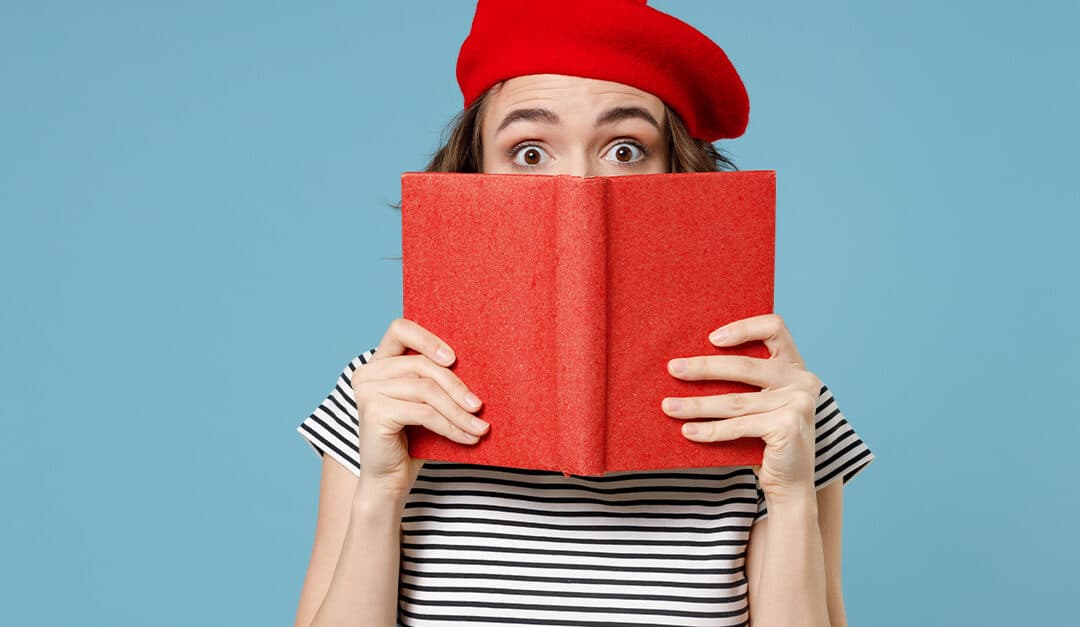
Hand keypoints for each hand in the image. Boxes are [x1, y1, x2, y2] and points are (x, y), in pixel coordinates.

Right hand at [352, 317, 488, 497]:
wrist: (389, 481)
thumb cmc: (412, 440)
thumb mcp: (425, 403)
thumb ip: (436, 380)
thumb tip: (480, 368)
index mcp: (378, 363)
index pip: (399, 329)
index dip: (428, 338)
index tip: (454, 359)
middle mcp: (367, 373)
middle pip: (422, 365)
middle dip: (456, 386)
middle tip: (480, 406)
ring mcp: (368, 391)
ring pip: (427, 390)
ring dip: (459, 411)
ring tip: (480, 427)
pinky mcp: (375, 412)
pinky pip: (424, 412)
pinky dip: (451, 426)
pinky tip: (468, 438)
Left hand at [661, 313, 821, 503]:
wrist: (791, 483)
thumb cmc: (766, 439)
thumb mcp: (760, 403)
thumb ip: (743, 382)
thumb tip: (689, 364)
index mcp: (795, 366)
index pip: (774, 328)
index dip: (743, 327)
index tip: (711, 339)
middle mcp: (803, 380)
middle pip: (744, 366)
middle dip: (703, 368)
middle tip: (673, 369)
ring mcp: (799, 403)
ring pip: (735, 401)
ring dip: (696, 404)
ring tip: (668, 406)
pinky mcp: (788, 426)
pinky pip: (739, 426)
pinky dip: (710, 430)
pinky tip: (688, 431)